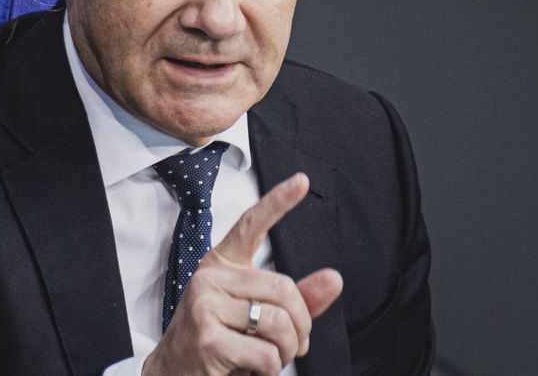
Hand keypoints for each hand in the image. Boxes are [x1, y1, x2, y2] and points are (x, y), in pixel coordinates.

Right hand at [141, 173, 343, 375]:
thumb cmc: (217, 344)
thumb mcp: (255, 317)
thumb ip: (296, 299)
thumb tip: (333, 278)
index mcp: (220, 265)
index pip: (251, 225)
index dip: (277, 202)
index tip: (301, 180)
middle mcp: (209, 277)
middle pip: (284, 289)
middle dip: (300, 326)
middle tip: (292, 346)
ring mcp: (204, 305)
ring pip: (279, 323)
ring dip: (286, 352)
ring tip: (270, 359)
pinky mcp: (207, 337)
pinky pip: (266, 353)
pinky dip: (270, 369)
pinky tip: (250, 370)